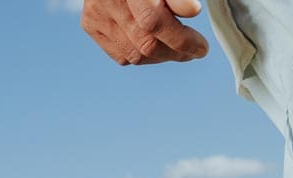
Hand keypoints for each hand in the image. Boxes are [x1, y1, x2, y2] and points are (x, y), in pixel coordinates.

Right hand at [82, 0, 207, 65]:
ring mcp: (96, 14)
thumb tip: (192, 11)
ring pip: (135, 55)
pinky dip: (143, 56)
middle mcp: (108, 0)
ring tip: (177, 48)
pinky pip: (122, 56)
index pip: (153, 22)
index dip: (181, 40)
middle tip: (194, 50)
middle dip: (176, 53)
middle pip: (145, 43)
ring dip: (162, 57)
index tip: (202, 47)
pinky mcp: (90, 24)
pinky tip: (156, 46)